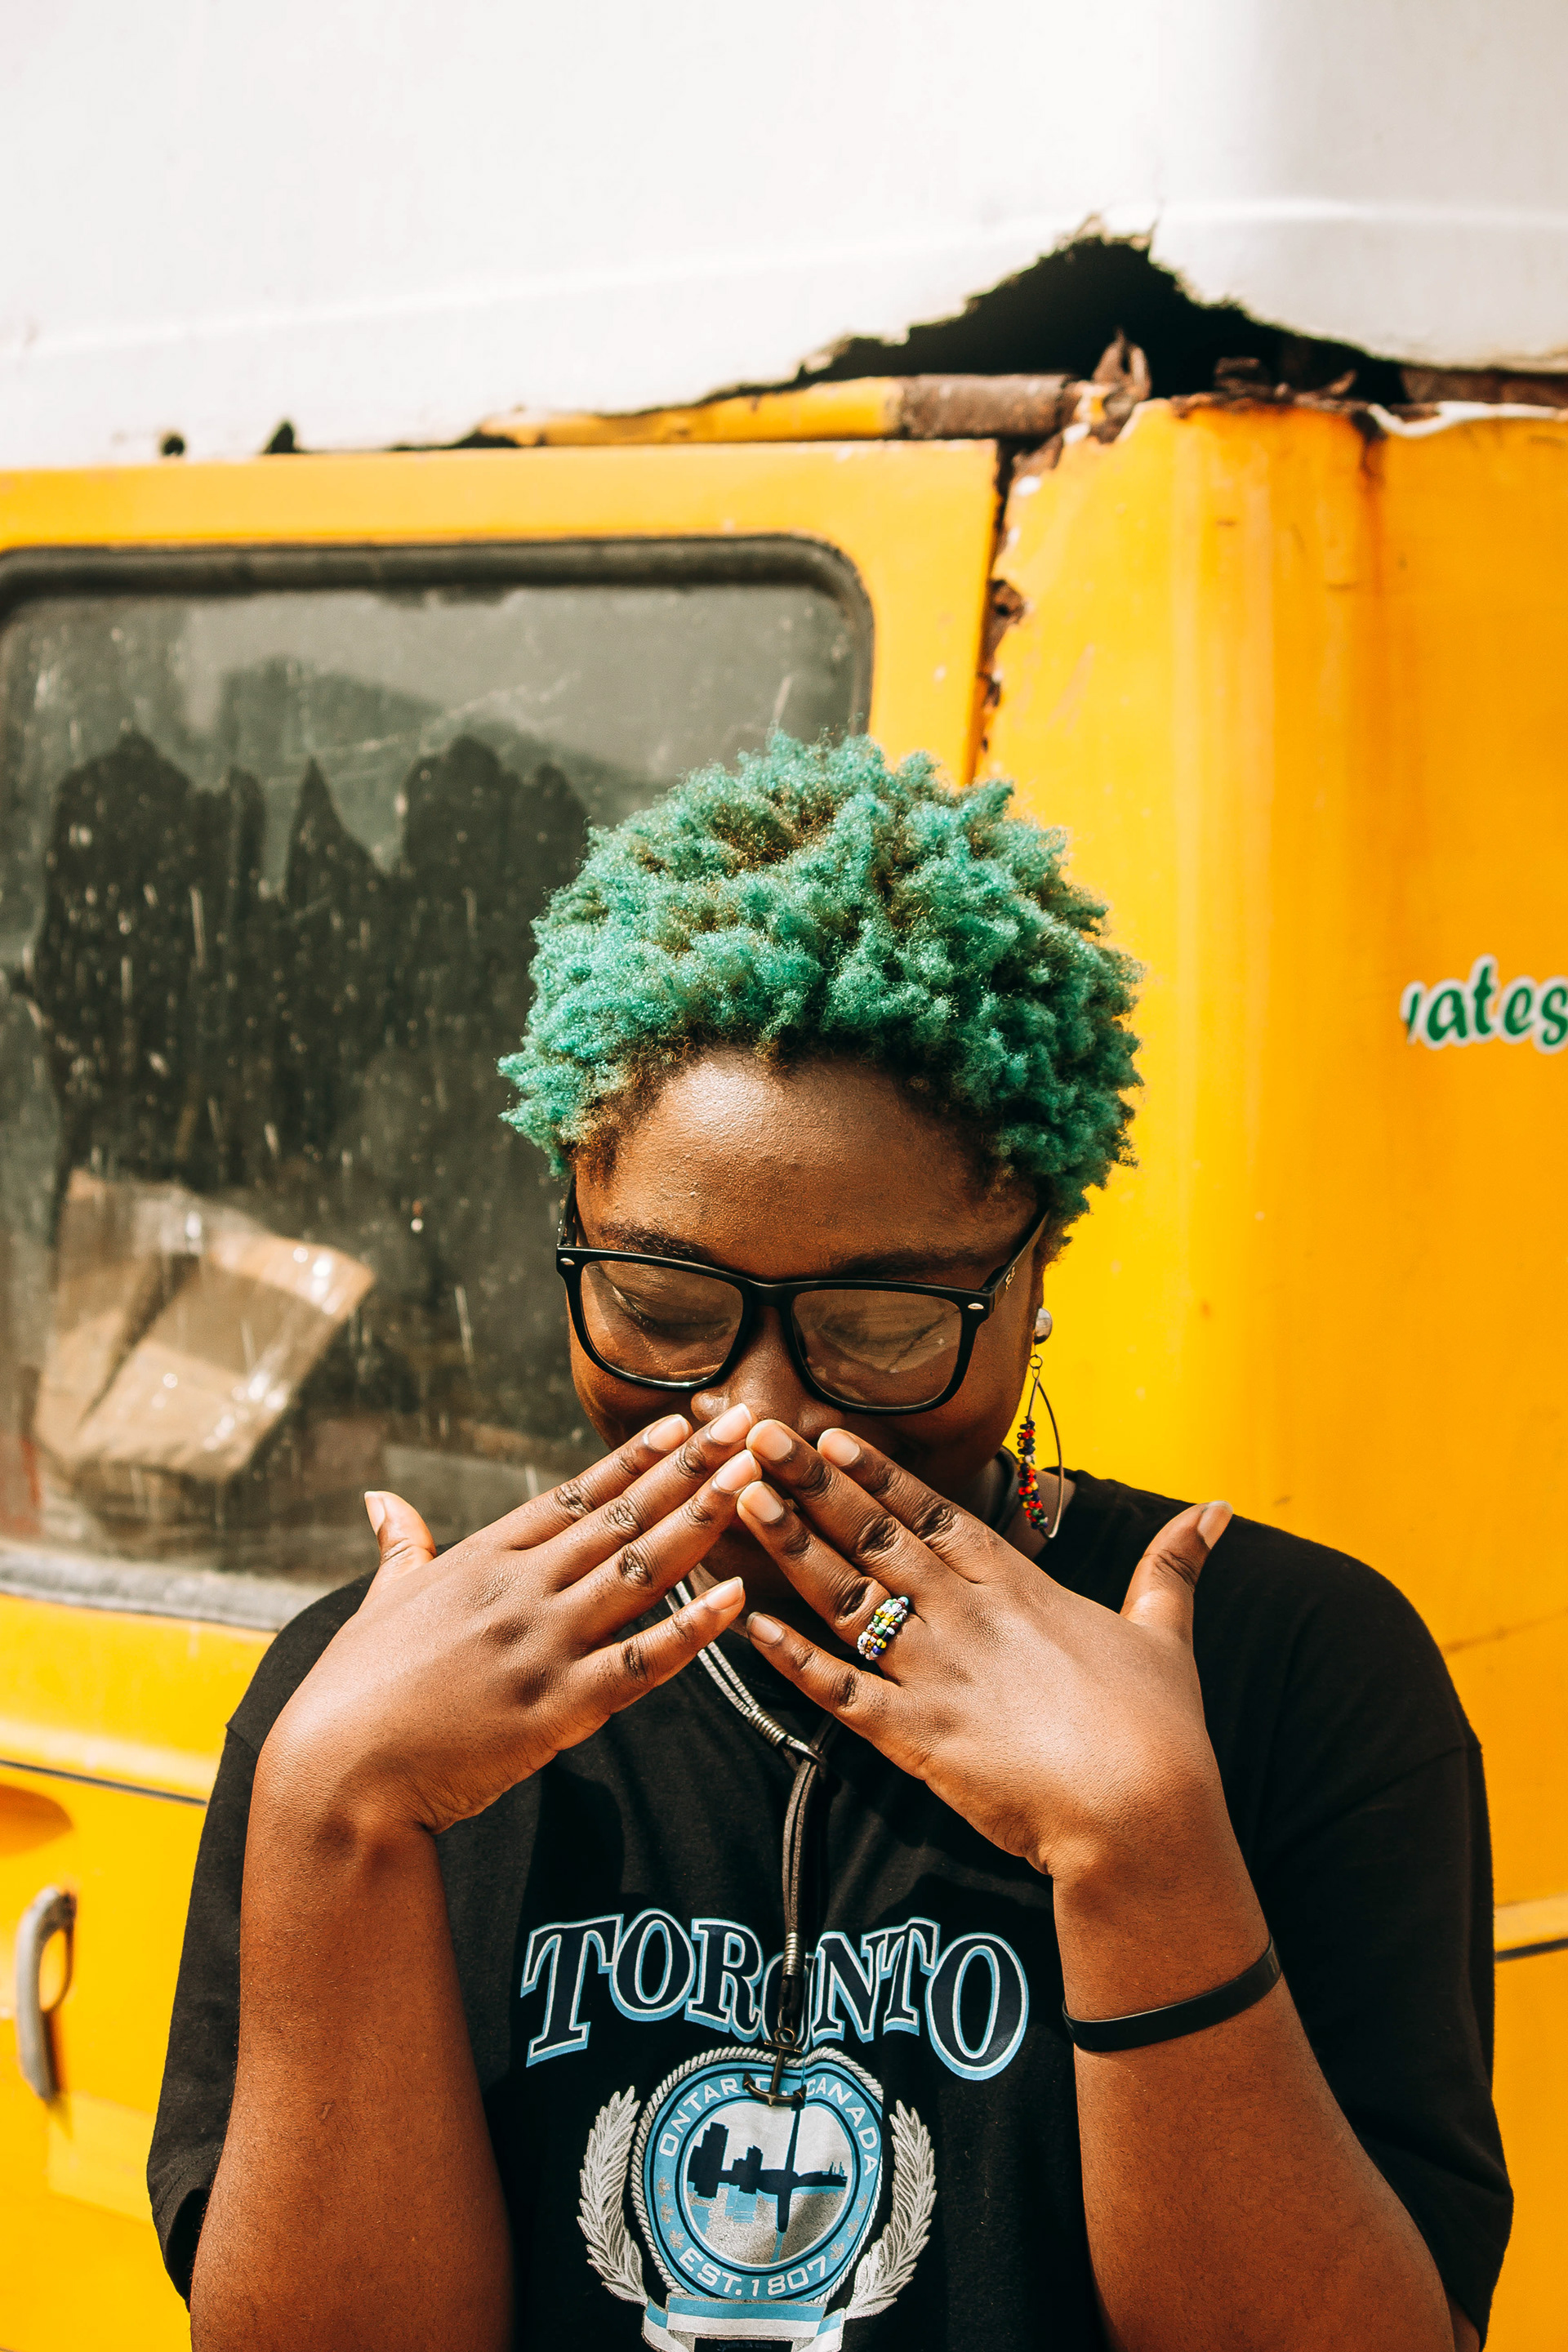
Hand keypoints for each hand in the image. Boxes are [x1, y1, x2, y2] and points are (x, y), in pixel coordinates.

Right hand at [259, 1408, 760, 1836]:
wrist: (335, 1776)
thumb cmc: (350, 1691)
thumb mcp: (377, 1601)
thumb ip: (399, 1547)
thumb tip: (380, 1500)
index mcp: (480, 1559)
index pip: (575, 1496)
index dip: (636, 1458)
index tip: (685, 1422)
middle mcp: (518, 1590)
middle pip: (622, 1518)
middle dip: (693, 1468)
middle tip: (748, 1424)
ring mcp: (541, 1646)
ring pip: (641, 1572)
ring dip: (704, 1521)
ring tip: (756, 1481)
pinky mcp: (556, 1709)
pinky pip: (640, 1662)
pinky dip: (692, 1629)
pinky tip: (736, 1596)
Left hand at [732, 1422, 1241, 1911]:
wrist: (1144, 1817)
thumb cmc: (1161, 1731)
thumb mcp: (1166, 1633)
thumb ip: (1172, 1566)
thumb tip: (1217, 1509)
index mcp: (1020, 1589)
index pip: (936, 1516)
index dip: (880, 1475)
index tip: (834, 1436)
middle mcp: (969, 1618)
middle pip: (878, 1538)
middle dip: (815, 1484)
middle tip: (761, 1435)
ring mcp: (938, 1674)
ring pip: (848, 1597)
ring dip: (792, 1547)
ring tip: (743, 1499)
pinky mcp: (916, 1737)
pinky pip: (838, 1690)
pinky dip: (789, 1659)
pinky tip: (746, 1625)